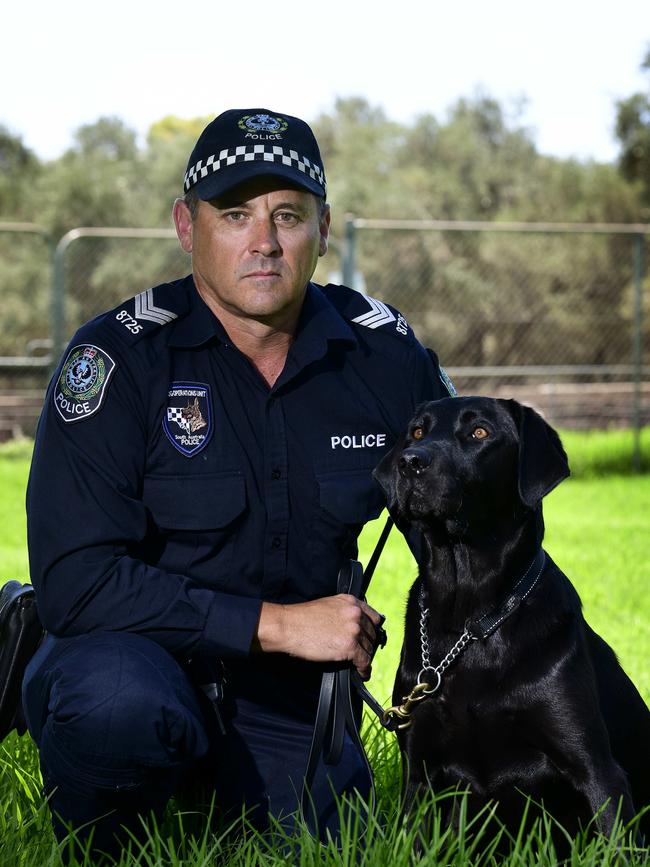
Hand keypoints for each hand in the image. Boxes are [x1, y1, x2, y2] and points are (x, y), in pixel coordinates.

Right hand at [254, 594, 383, 679]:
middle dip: (368, 645)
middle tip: (362, 654)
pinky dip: (364, 670)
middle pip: (372, 634)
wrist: (289, 626)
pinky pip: (364, 661)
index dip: (372, 630)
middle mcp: (355, 614)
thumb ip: (344, 612)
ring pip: (369, 649)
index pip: (373, 617)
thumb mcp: (328, 606)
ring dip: (365, 658)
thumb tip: (353, 627)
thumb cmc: (302, 618)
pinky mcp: (349, 646)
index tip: (369, 639)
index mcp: (350, 602)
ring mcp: (354, 630)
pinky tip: (361, 673)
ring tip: (360, 666)